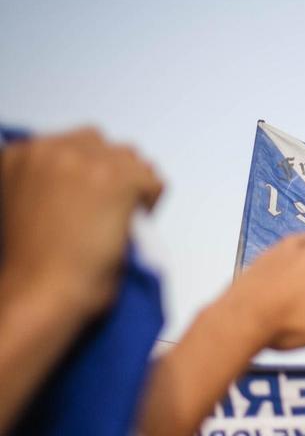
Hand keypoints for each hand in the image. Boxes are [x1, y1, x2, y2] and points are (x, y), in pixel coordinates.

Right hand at [0, 128, 162, 324]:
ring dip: (133, 186)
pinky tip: (130, 226)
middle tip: (110, 210)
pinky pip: (153, 181)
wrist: (41, 292)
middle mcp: (48, 150)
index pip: (73, 143)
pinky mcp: (117, 179)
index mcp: (19, 156)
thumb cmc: (32, 267)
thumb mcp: (22, 206)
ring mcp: (84, 161)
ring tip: (120, 219)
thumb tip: (81, 183)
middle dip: (111, 174)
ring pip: (132, 160)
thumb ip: (44, 182)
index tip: (88, 198)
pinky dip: (150, 203)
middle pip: (104, 145)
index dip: (87, 173)